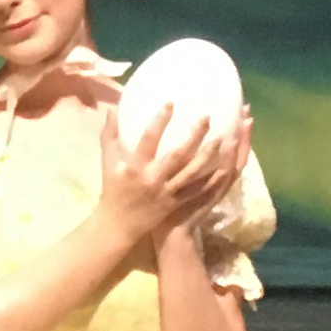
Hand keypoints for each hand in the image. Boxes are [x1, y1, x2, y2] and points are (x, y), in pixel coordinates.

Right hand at [101, 101, 242, 244]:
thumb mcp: (107, 163)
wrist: (119, 225)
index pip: (149, 140)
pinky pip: (196, 190)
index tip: (171, 104)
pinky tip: (223, 167)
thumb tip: (111, 110)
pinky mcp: (175, 202)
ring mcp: (166, 192)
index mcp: (135, 167)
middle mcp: (153, 179)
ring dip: (207, 155)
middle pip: (177, 155)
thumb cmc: (113, 191)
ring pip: (191, 172)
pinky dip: (210, 180)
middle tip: (207, 118)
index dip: (160, 121)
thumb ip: (109, 136)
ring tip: (221, 138)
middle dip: (193, 136)